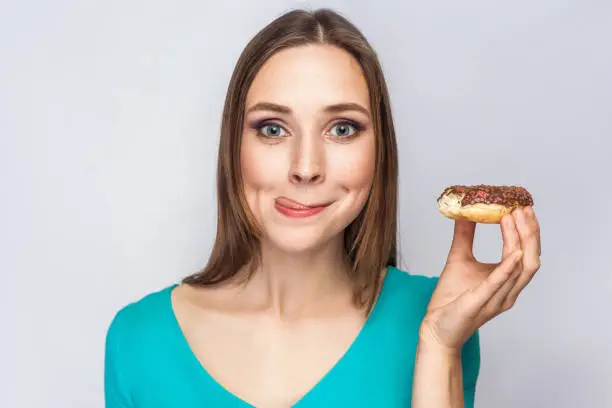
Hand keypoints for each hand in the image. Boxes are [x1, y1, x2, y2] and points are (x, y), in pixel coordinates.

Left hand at [421, 207, 540, 352]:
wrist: (436, 326)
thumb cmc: (451, 298)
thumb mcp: (459, 259)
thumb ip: (464, 236)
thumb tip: (466, 212)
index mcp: (507, 281)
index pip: (525, 253)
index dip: (526, 231)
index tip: (521, 207)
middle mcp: (508, 291)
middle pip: (531, 259)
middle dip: (530, 233)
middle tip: (523, 209)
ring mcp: (497, 299)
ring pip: (521, 270)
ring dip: (520, 241)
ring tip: (514, 218)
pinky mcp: (480, 303)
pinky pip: (498, 285)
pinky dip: (508, 268)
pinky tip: (514, 253)